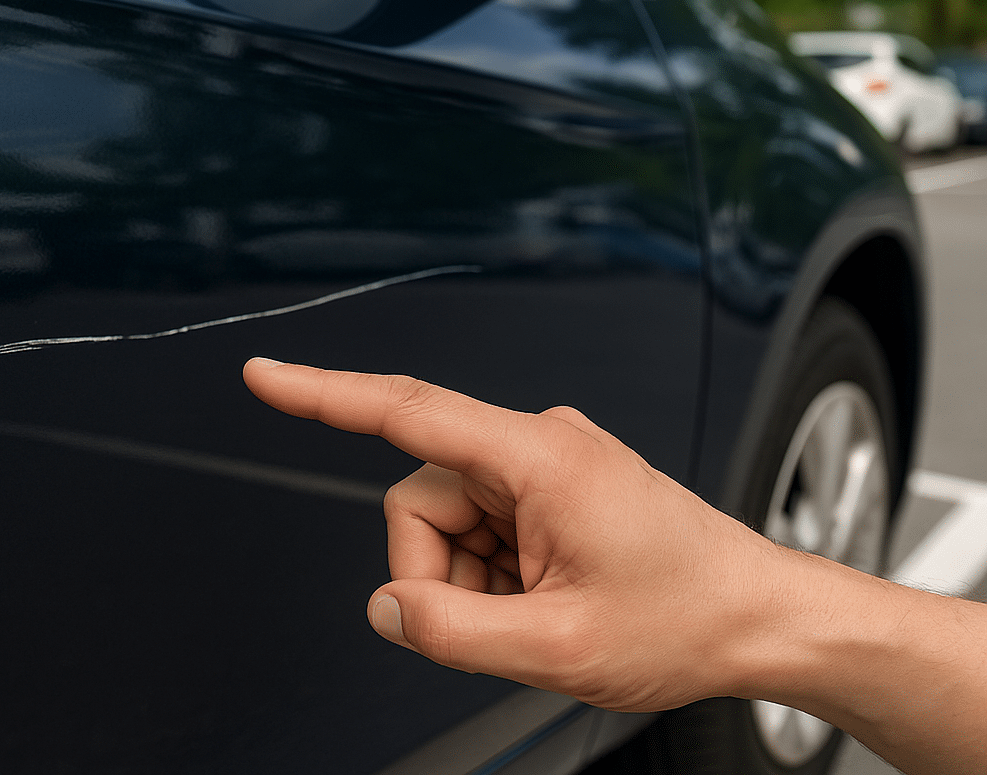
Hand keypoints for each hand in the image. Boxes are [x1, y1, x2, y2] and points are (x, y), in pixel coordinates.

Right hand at [242, 358, 783, 712]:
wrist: (760, 617)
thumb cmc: (688, 618)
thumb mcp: (561, 647)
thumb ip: (453, 630)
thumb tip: (386, 606)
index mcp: (540, 457)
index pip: (407, 412)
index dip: (323, 395)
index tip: (263, 376)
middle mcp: (537, 443)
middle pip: (420, 498)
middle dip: (438, 572)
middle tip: (501, 623)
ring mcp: (544, 464)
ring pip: (446, 520)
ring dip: (471, 579)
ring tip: (538, 611)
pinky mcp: (549, 486)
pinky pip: (479, 526)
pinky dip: (492, 573)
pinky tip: (543, 597)